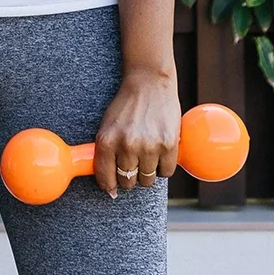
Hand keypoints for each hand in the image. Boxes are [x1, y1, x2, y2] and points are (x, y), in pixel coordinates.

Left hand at [93, 68, 179, 196]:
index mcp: (106, 141)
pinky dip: (164, 166)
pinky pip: (166, 172)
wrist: (149, 82)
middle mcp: (126, 145)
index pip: (106, 179)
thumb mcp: (107, 127)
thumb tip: (110, 192)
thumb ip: (105, 156)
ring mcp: (148, 145)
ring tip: (148, 153)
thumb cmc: (126, 107)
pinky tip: (160, 151)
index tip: (113, 185)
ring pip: (147, 180)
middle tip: (134, 160)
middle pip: (128, 182)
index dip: (110, 185)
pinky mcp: (168, 144)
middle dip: (130, 175)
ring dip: (148, 171)